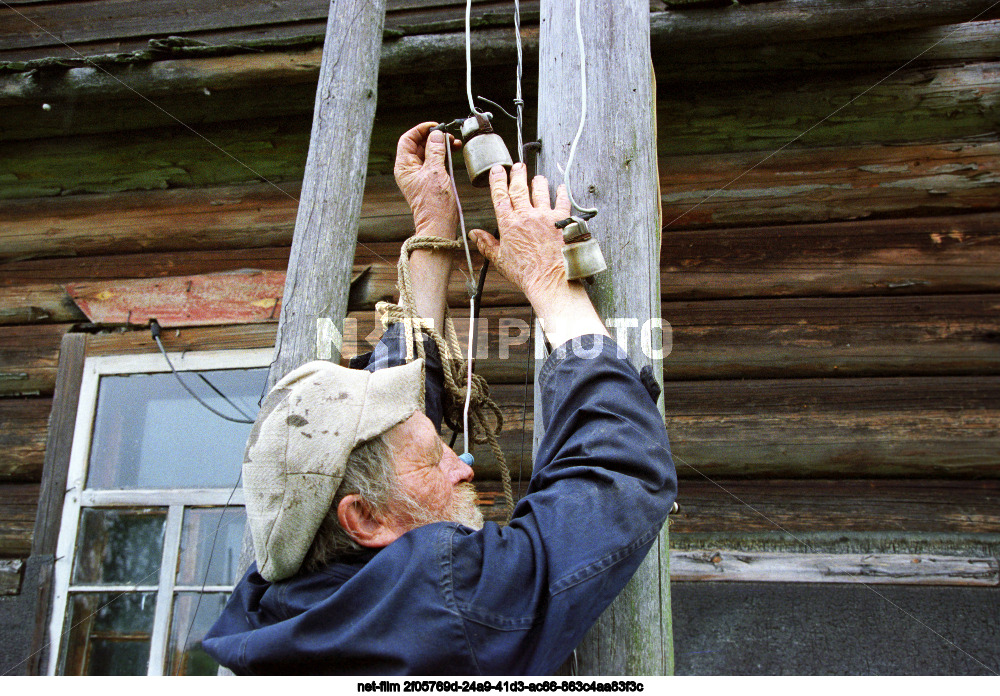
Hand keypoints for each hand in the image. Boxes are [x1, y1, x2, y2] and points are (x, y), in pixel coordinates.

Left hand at [394, 122, 462, 236]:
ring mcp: (420, 175)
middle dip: (433, 137)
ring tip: (454, 143)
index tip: (435, 126)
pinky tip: (453, 152)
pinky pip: (435, 162)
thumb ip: (435, 150)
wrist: (439, 224)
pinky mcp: (430, 180)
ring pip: (429, 152)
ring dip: (441, 146)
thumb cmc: (434, 203)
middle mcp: (410, 169)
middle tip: (448, 136)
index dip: (420, 130)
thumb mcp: (435, 172)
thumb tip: (437, 134)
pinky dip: (444, 155)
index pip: (408, 139)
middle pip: (419, 144)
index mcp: (404, 167)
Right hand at [471, 163, 608, 347]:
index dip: (498, 180)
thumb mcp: (500, 260)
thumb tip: (474, 234)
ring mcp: (545, 216)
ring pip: (540, 190)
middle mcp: (526, 215)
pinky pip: (562, 200)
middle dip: (517, 173)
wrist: (550, 280)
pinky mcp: (561, 220)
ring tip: (537, 176)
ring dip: (538, 181)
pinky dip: (561, 192)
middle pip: (519, 187)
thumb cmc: (526, 273)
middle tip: (517, 165)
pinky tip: (560, 187)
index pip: (500, 195)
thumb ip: (486, 244)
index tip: (497, 170)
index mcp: (509, 224)